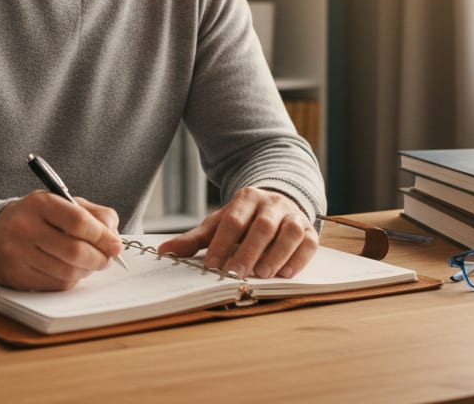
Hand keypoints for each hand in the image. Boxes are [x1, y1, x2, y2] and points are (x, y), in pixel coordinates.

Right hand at [0, 190, 124, 290]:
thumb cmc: (37, 217)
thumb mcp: (63, 204)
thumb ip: (93, 214)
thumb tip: (114, 238)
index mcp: (40, 203)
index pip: (78, 222)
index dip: (102, 236)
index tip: (115, 245)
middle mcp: (25, 227)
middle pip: (75, 251)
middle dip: (99, 258)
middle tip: (107, 258)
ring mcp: (18, 253)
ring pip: (67, 272)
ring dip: (86, 271)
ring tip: (88, 263)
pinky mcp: (17, 276)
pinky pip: (56, 285)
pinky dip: (70, 280)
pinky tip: (69, 269)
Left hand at [156, 187, 317, 278]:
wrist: (277, 203)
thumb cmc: (244, 220)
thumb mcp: (219, 224)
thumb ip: (194, 239)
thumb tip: (164, 250)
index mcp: (246, 198)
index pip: (233, 221)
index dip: (222, 244)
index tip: (211, 266)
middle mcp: (272, 204)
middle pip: (262, 227)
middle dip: (248, 252)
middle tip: (236, 274)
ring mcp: (293, 215)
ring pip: (289, 233)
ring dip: (276, 255)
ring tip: (262, 275)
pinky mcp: (308, 230)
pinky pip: (308, 243)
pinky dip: (298, 259)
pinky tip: (285, 273)